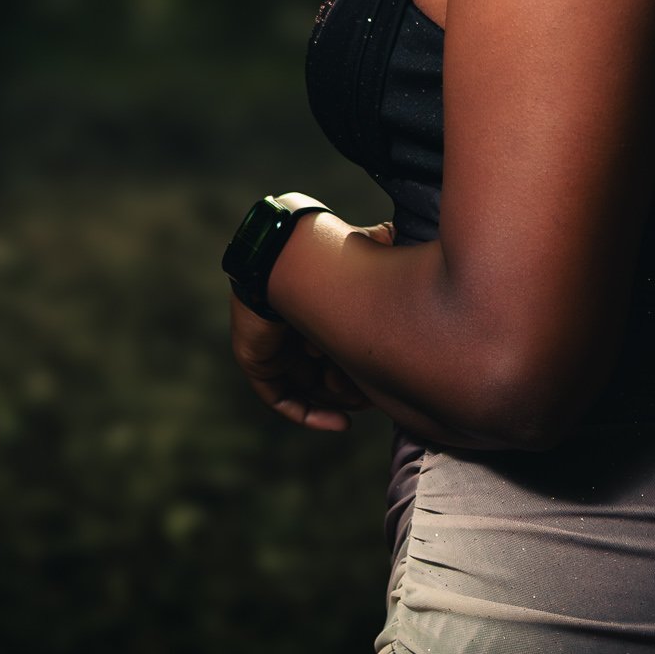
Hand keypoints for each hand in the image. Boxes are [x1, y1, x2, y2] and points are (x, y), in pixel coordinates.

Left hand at [226, 215, 398, 430]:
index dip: (366, 366)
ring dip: (339, 399)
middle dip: (355, 387)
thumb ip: (378, 243)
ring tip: (360, 399)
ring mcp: (276, 349)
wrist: (277, 263)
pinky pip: (284, 400)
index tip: (388, 379)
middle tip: (375, 394)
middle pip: (329, 372)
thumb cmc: (320, 258)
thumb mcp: (360, 253)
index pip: (343, 347)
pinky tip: (341, 422)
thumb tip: (395, 231)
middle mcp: (297, 330)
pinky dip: (311, 414)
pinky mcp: (259, 365)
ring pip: (312, 388)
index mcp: (316, 308)